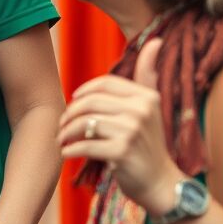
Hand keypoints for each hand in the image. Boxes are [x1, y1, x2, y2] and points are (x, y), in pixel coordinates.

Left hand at [58, 38, 185, 215]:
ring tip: (62, 139)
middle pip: (90, 102)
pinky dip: (70, 149)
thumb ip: (148, 75)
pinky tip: (67, 153)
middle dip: (70, 113)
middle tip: (62, 125)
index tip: (73, 102)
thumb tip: (156, 41)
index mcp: (146, 96)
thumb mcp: (151, 107)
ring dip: (66, 132)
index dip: (84, 92)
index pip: (104, 84)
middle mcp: (141, 110)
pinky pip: (84, 145)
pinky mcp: (121, 152)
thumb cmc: (149, 144)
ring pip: (84, 123)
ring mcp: (132, 131)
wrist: (160, 183)